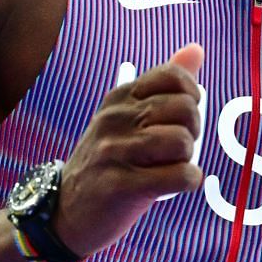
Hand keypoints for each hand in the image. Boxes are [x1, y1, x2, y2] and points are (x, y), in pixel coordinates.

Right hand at [54, 44, 204, 257]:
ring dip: (186, 160)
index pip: (174, 78)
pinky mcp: (121, 186)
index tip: (180, 118)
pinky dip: (187, 182)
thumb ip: (163, 85)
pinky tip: (173, 185)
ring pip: (183, 143)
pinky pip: (180, 176)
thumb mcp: (126, 118)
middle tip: (174, 150)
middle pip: (186, 110)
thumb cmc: (106, 162)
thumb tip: (196, 49)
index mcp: (118, 97)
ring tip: (168, 167)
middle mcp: (115, 119)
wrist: (65, 212)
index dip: (191, 97)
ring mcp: (115, 152)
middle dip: (192, 132)